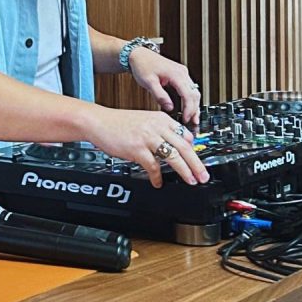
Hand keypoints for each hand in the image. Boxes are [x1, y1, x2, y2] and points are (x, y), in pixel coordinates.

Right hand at [87, 107, 210, 187]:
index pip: (185, 135)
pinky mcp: (137, 149)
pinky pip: (153, 166)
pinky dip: (157, 177)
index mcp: (161, 119)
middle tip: (203, 175)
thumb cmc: (118, 123)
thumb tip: (177, 145)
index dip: (194, 151)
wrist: (98, 122)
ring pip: (173, 157)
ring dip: (185, 171)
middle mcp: (157, 127)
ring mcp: (147, 138)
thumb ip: (161, 131)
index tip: (198, 161)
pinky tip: (158, 182)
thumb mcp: (145, 121)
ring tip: (191, 181)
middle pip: (184, 147)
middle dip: (197, 164)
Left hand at [128, 48, 200, 125]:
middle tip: (192, 122)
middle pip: (194, 93)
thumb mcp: (148, 82)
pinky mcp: (180, 74)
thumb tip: (170, 107)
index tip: (186, 118)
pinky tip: (188, 107)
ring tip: (192, 118)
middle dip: (194, 109)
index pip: (188, 94)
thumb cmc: (142, 65)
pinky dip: (190, 99)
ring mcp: (182, 73)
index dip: (189, 108)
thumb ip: (159, 95)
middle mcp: (182, 72)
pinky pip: (189, 88)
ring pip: (193, 91)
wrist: (138, 55)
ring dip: (194, 105)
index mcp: (176, 74)